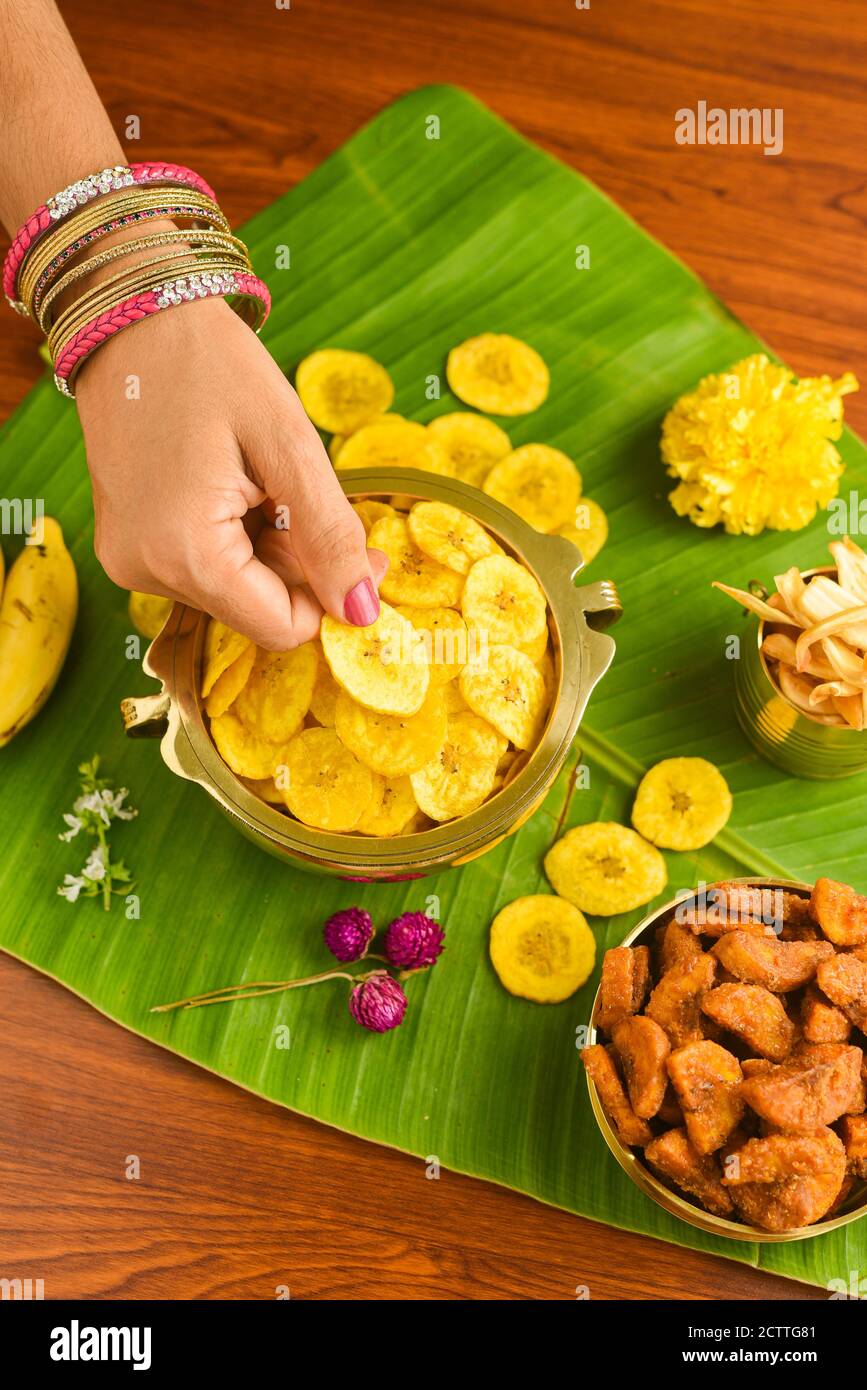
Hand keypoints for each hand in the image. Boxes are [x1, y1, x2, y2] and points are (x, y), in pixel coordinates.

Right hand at [75, 295, 386, 648]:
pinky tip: (232, 484)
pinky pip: (203, 568)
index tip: (360, 542)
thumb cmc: (211, 365)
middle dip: (299, 563)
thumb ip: (329, 537)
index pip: (282, 628)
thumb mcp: (289, 446)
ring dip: (268, 548)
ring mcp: (129, 561)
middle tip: (305, 490)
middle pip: (257, 610)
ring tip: (259, 478)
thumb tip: (363, 613)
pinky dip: (235, 538)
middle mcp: (144, 573)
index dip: (333, 594)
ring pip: (234, 591)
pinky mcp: (127, 546)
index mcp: (183, 555)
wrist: (131, 315)